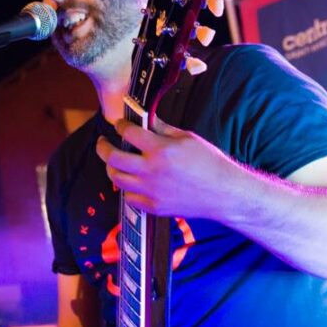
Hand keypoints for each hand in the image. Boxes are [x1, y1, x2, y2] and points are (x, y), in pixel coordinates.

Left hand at [96, 115, 238, 218]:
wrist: (223, 193)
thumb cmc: (210, 163)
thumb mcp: (187, 138)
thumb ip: (162, 129)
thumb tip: (146, 119)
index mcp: (160, 149)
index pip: (128, 133)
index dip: (120, 126)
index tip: (119, 125)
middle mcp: (151, 170)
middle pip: (113, 158)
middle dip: (103, 147)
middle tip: (103, 143)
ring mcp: (151, 191)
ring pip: (117, 178)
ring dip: (112, 168)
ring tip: (114, 162)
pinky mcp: (154, 207)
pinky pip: (129, 198)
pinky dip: (127, 188)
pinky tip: (130, 181)